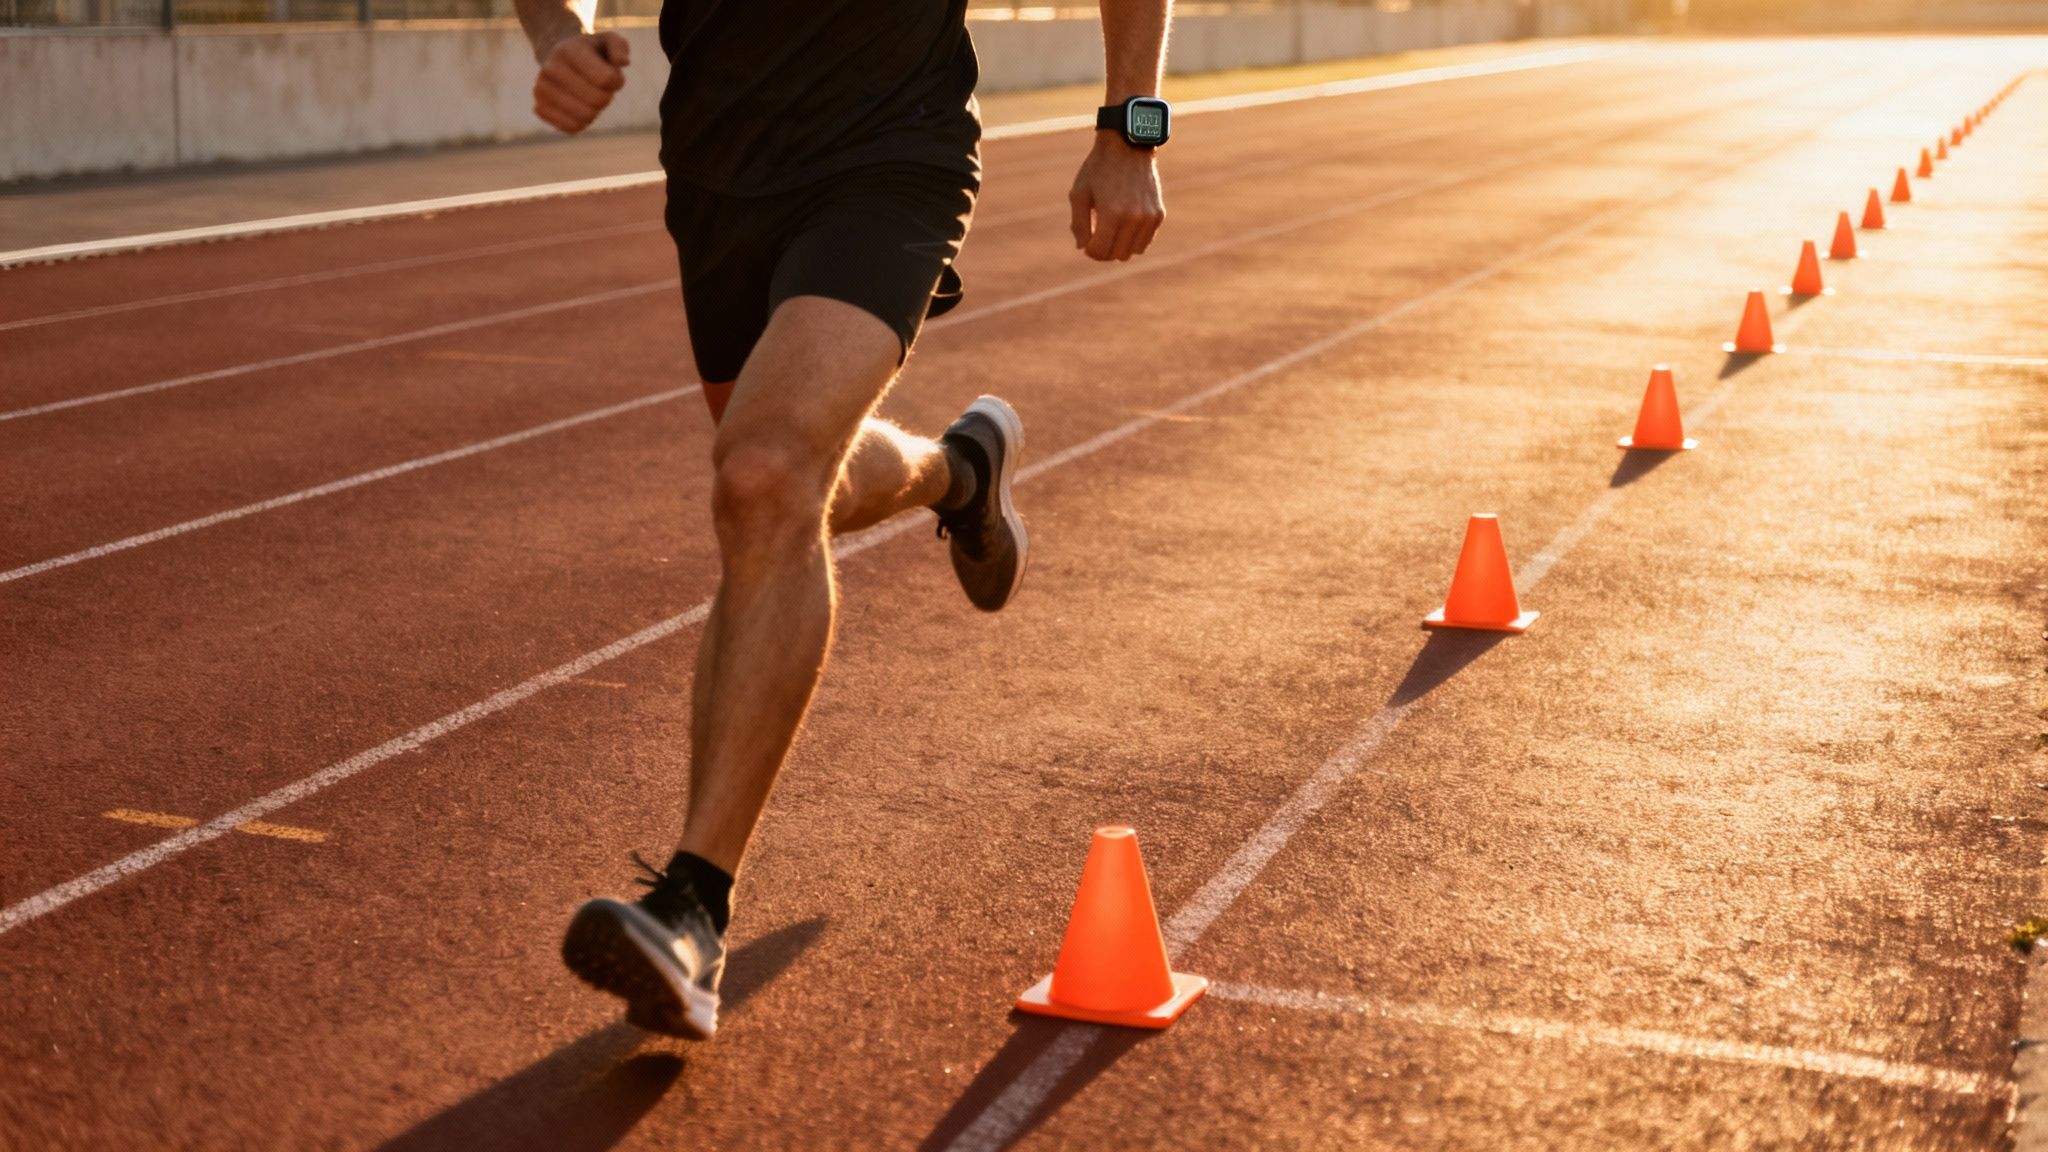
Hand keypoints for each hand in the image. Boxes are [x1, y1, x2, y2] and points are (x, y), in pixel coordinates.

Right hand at [533, 32, 630, 134]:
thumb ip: (620, 47)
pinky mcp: (539, 108)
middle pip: (597, 101)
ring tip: (588, 96)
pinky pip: (572, 128)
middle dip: (606, 96)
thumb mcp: (609, 41)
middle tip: (600, 87)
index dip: (617, 81)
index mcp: (568, 50)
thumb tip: (622, 63)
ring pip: (585, 116)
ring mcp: (541, 89)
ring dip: (595, 110)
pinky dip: (582, 122)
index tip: (611, 73)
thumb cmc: (591, 52)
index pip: (606, 79)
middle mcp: (550, 68)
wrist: (559, 58)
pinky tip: (578, 107)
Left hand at [1068, 133, 1164, 261]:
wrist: (1128, 145)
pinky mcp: (1158, 214)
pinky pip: (1145, 242)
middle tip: (1096, 237)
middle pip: (1116, 254)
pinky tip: (1124, 226)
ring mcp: (1149, 217)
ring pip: (1132, 252)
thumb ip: (1078, 224)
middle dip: (1103, 250)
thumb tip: (1083, 248)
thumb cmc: (1099, 168)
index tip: (1086, 243)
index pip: (1100, 251)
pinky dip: (1133, 240)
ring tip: (1110, 230)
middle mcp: (1133, 218)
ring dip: (1119, 247)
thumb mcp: (1079, 193)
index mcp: (1111, 214)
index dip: (1090, 251)